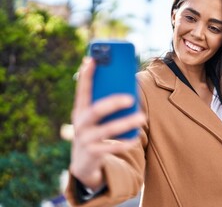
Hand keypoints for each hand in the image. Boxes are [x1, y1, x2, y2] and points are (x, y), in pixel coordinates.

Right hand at [69, 57, 144, 189]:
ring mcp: (85, 139)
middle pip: (96, 110)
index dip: (85, 75)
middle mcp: (80, 124)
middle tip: (131, 98)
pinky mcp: (93, 154)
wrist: (83, 163)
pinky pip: (111, 148)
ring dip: (125, 123)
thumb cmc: (93, 131)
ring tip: (141, 118)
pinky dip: (124, 143)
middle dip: (113, 102)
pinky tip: (135, 138)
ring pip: (107, 130)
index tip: (91, 59)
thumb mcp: (94, 117)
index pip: (82, 90)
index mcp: (80, 110)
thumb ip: (104, 102)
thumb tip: (128, 87)